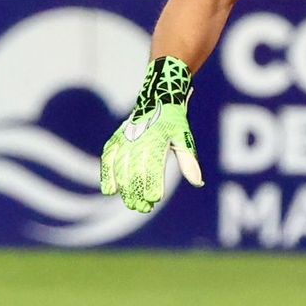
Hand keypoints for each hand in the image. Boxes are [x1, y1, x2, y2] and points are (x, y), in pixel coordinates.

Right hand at [100, 56, 204, 213]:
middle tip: (143, 208)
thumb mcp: (184, 137)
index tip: (154, 199)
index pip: (153, 167)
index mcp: (156, 140)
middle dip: (138, 192)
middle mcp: (138, 140)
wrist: (158, 97)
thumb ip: (189, 161)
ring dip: (124, 188)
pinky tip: (109, 190)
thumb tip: (198, 183)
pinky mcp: (117, 139)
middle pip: (134, 172)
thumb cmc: (174, 121)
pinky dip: (106, 174)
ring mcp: (125, 140)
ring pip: (120, 168)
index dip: (152, 184)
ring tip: (132, 204)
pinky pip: (108, 158)